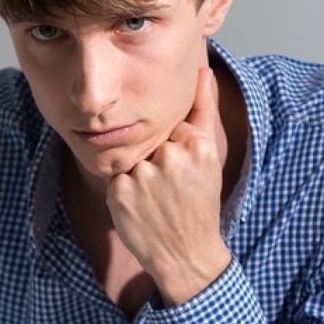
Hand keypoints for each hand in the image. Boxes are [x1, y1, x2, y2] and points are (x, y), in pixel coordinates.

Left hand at [106, 67, 231, 304]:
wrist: (186, 252)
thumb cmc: (198, 203)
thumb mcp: (208, 155)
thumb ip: (202, 109)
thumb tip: (202, 71)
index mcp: (197, 145)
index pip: (168, 128)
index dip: (171, 150)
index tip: (183, 175)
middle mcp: (171, 157)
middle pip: (148, 142)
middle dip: (153, 162)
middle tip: (170, 191)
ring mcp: (144, 175)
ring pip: (130, 160)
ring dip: (138, 177)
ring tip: (156, 201)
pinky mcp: (120, 192)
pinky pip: (115, 177)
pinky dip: (123, 192)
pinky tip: (140, 208)